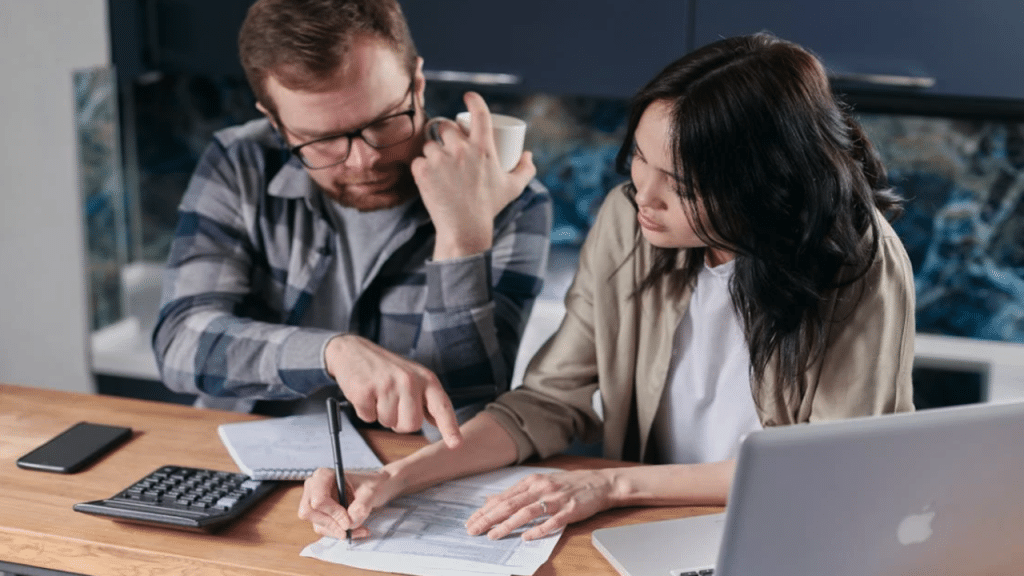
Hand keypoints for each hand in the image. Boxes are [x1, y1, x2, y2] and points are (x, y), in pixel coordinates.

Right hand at [298, 467, 404, 539]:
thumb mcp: (371, 491)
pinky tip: (357, 530)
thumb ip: (361, 505)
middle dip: (331, 524)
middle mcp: (314, 488)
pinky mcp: (320, 515)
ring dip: (339, 531)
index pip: (318, 499)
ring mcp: (315, 502)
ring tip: (361, 529)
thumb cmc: (372, 484)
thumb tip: (350, 522)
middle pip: (309, 512)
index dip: (333, 513)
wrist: (377, 487)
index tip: (349, 521)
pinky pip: (324, 529)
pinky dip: (340, 533)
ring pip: (317, 524)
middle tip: (350, 529)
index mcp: (324, 476)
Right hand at [324, 334, 461, 447]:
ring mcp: (387, 385)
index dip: (450, 427)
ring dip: (381, 415)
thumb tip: (438, 423)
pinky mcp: (365, 390)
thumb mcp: (413, 376)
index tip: (456, 444)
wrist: (352, 351)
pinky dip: (364, 411)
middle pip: (411, 425)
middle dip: (400, 422)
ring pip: (388, 423)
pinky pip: (368, 418)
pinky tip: (365, 393)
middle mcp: (409, 380)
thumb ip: (426, 399)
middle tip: (392, 402)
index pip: (442, 406)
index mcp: (425, 378)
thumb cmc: (386, 369)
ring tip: (377, 394)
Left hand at [412, 91, 535, 259]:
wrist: (464, 229)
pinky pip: (418, 161)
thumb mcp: (513, 188)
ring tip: (439, 166)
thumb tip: (528, 154)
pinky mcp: (423, 172)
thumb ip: (525, 170)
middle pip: (446, 127)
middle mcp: (461, 150)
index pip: (480, 113)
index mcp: (484, 148)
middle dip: (446, 134)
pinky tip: (427, 176)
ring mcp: (440, 160)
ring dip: (432, 152)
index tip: (468, 96)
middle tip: (448, 147)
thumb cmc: (489, 207)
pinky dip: (422, 168)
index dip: (473, 100)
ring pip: (430, 144)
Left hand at [465, 468, 616, 540]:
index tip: (470, 521)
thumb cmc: (567, 484)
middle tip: (473, 530)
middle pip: (510, 504)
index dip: (485, 511)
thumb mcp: (539, 483)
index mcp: (532, 481)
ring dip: (508, 524)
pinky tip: (526, 537)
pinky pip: (552, 521)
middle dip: (489, 518)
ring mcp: (555, 499)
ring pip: (527, 512)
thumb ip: (516, 493)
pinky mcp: (570, 510)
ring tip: (493, 535)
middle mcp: (541, 488)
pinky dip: (538, 529)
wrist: (599, 482)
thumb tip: (490, 501)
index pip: (503, 498)